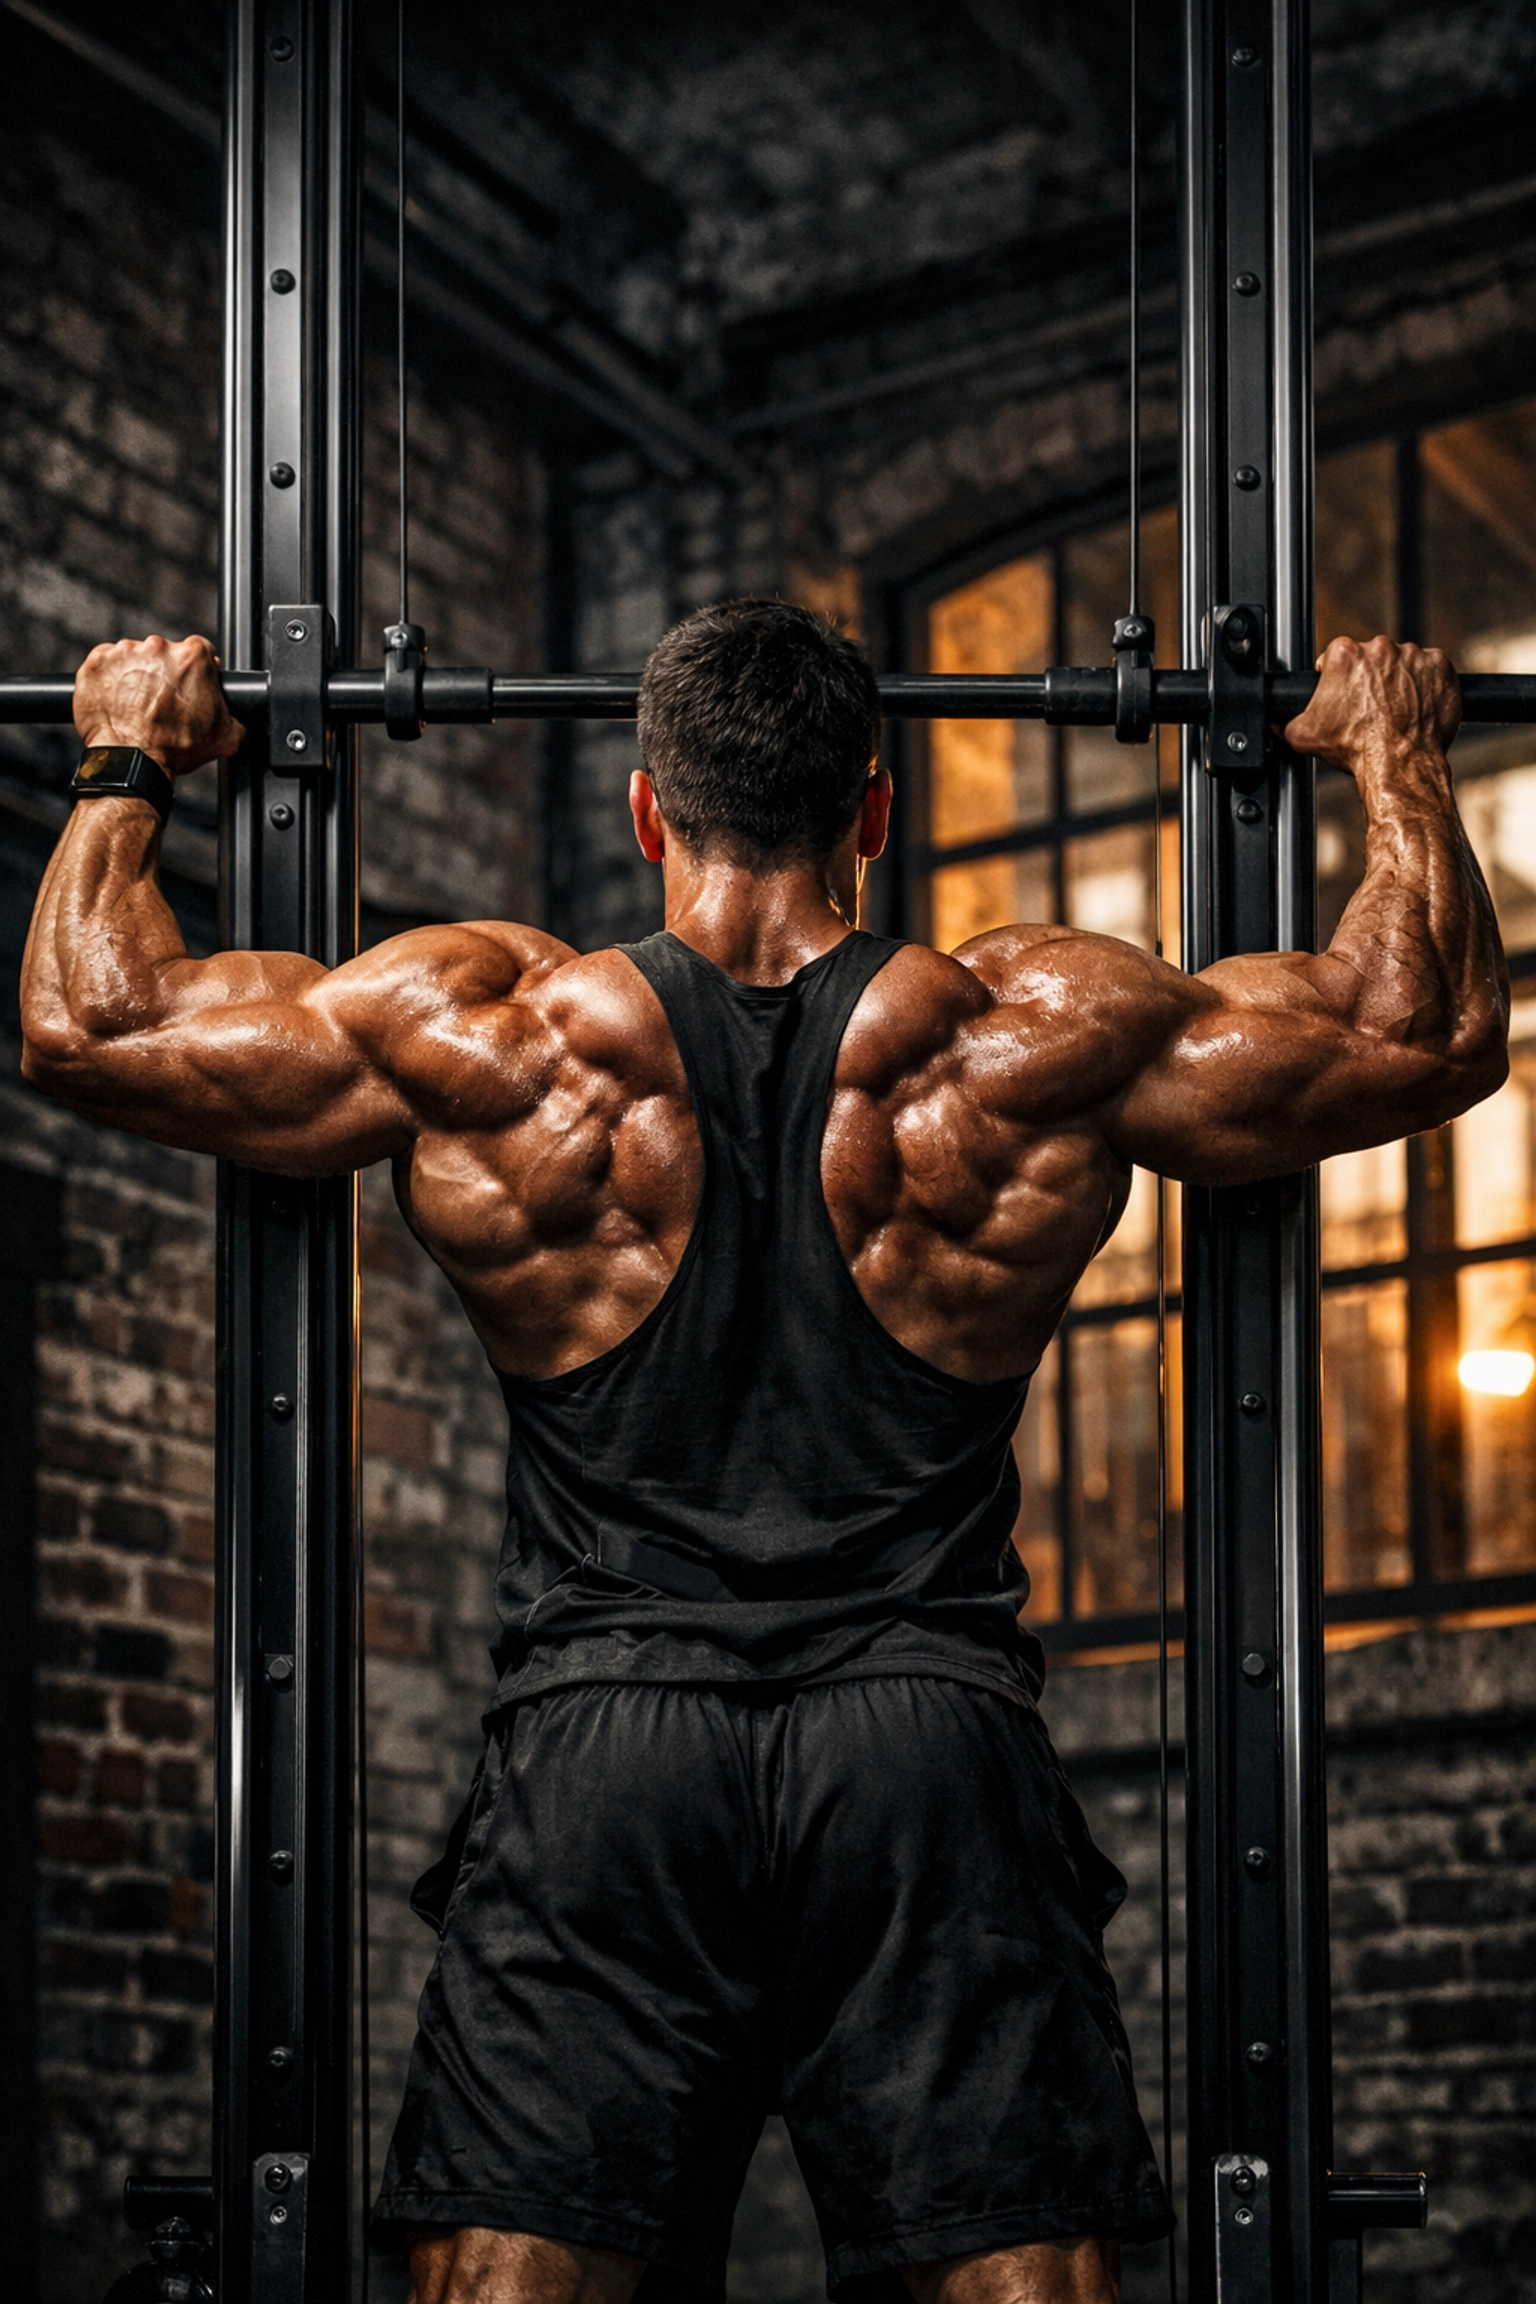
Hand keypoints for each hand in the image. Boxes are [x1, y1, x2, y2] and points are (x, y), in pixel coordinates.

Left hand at [74, 633, 244, 776]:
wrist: (133, 762)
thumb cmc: (174, 748)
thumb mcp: (226, 737)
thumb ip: (238, 717)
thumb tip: (243, 717)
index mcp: (193, 656)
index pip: (200, 652)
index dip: (196, 672)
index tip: (187, 688)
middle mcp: (158, 647)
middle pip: (164, 653)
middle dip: (164, 674)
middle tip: (161, 703)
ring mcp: (124, 653)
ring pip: (133, 658)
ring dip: (136, 676)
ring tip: (137, 706)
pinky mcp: (97, 663)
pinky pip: (105, 664)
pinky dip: (109, 679)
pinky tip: (117, 701)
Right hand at [1285, 633, 1459, 774]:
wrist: (1397, 763)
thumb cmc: (1356, 748)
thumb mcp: (1304, 736)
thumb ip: (1287, 720)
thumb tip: (1277, 720)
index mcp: (1345, 654)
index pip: (1337, 657)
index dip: (1338, 679)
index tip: (1344, 697)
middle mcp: (1379, 648)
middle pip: (1371, 657)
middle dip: (1369, 678)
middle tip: (1369, 708)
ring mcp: (1413, 655)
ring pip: (1402, 662)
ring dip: (1398, 681)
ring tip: (1393, 711)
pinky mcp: (1440, 667)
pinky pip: (1431, 669)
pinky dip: (1426, 684)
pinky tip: (1415, 706)